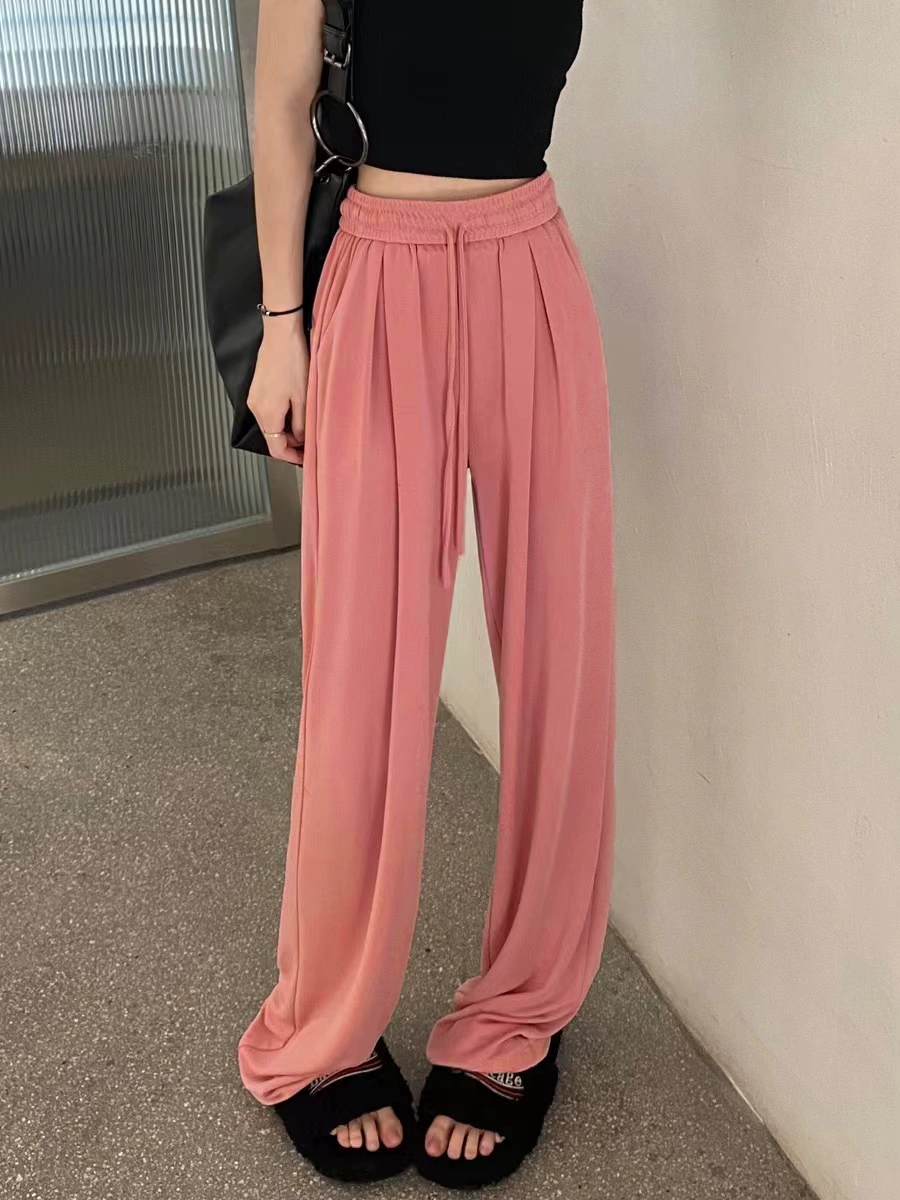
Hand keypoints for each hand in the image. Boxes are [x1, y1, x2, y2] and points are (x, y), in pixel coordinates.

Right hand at [247, 313, 308, 464]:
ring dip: (286, 429)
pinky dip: (281, 417)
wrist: (280, 334)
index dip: (291, 457)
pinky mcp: (257, 389)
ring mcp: (254, 398)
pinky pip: (268, 411)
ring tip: (305, 425)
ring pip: (270, 424)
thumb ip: (301, 424)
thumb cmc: (293, 362)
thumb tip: (301, 439)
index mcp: (267, 415)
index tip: (305, 459)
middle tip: (310, 442)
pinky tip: (295, 410)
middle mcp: (256, 409)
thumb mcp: (303, 398)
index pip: (276, 449)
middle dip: (290, 443)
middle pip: (272, 437)